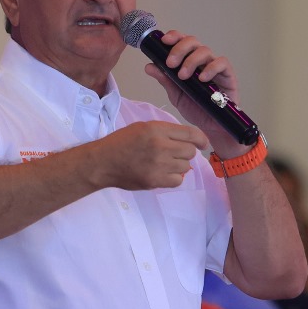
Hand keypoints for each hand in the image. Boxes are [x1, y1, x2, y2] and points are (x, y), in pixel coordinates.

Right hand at [92, 120, 209, 190]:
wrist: (103, 162)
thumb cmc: (121, 143)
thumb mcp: (143, 128)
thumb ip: (165, 132)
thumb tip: (188, 141)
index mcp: (156, 129)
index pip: (190, 133)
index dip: (201, 139)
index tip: (204, 144)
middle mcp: (160, 146)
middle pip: (190, 152)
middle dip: (186, 153)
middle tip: (174, 154)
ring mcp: (158, 165)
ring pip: (185, 167)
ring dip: (179, 165)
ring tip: (165, 164)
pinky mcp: (155, 180)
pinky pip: (178, 180)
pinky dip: (174, 178)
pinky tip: (163, 173)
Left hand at [141, 30, 247, 155]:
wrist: (211, 128)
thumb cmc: (196, 109)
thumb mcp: (176, 95)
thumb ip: (165, 80)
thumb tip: (149, 66)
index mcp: (188, 61)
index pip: (182, 41)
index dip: (174, 36)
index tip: (163, 41)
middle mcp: (202, 61)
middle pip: (193, 41)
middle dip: (179, 49)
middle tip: (171, 63)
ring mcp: (215, 67)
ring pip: (205, 51)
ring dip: (191, 61)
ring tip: (183, 76)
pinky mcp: (228, 75)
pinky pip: (222, 63)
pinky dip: (211, 68)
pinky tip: (202, 78)